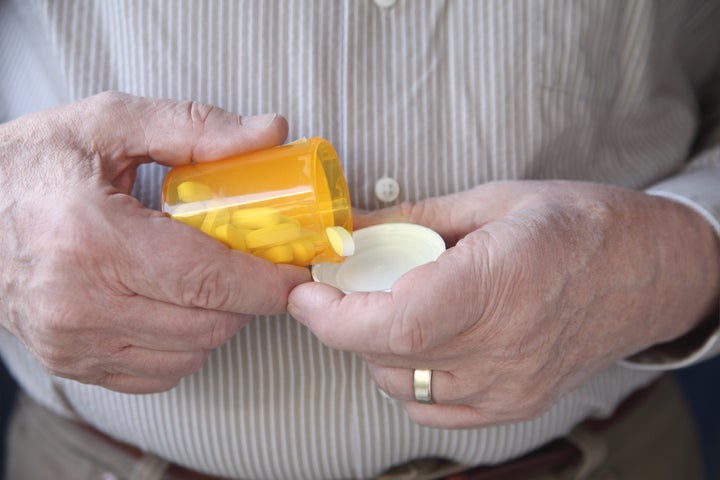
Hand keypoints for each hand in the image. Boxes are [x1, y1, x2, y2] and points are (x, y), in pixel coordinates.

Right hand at [0, 92, 310, 392]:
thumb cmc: (33, 166)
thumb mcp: (109, 123)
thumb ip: (193, 127)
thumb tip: (268, 132)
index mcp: (91, 237)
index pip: (209, 279)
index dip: (268, 281)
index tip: (297, 270)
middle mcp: (78, 301)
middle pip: (207, 322)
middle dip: (250, 297)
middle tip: (258, 264)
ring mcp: (72, 340)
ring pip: (190, 352)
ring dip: (220, 319)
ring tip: (213, 278)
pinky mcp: (71, 361)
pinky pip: (159, 372)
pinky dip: (186, 344)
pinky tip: (178, 305)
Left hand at [289, 180, 718, 427]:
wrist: (646, 272)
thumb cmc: (577, 226)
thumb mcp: (492, 201)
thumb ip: (411, 219)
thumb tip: (349, 228)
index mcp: (498, 282)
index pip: (395, 323)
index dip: (335, 316)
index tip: (306, 294)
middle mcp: (505, 346)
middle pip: (387, 355)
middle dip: (342, 322)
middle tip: (338, 287)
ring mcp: (510, 385)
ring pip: (400, 384)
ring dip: (373, 348)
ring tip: (387, 307)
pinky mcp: (515, 404)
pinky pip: (431, 408)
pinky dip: (406, 377)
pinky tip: (419, 343)